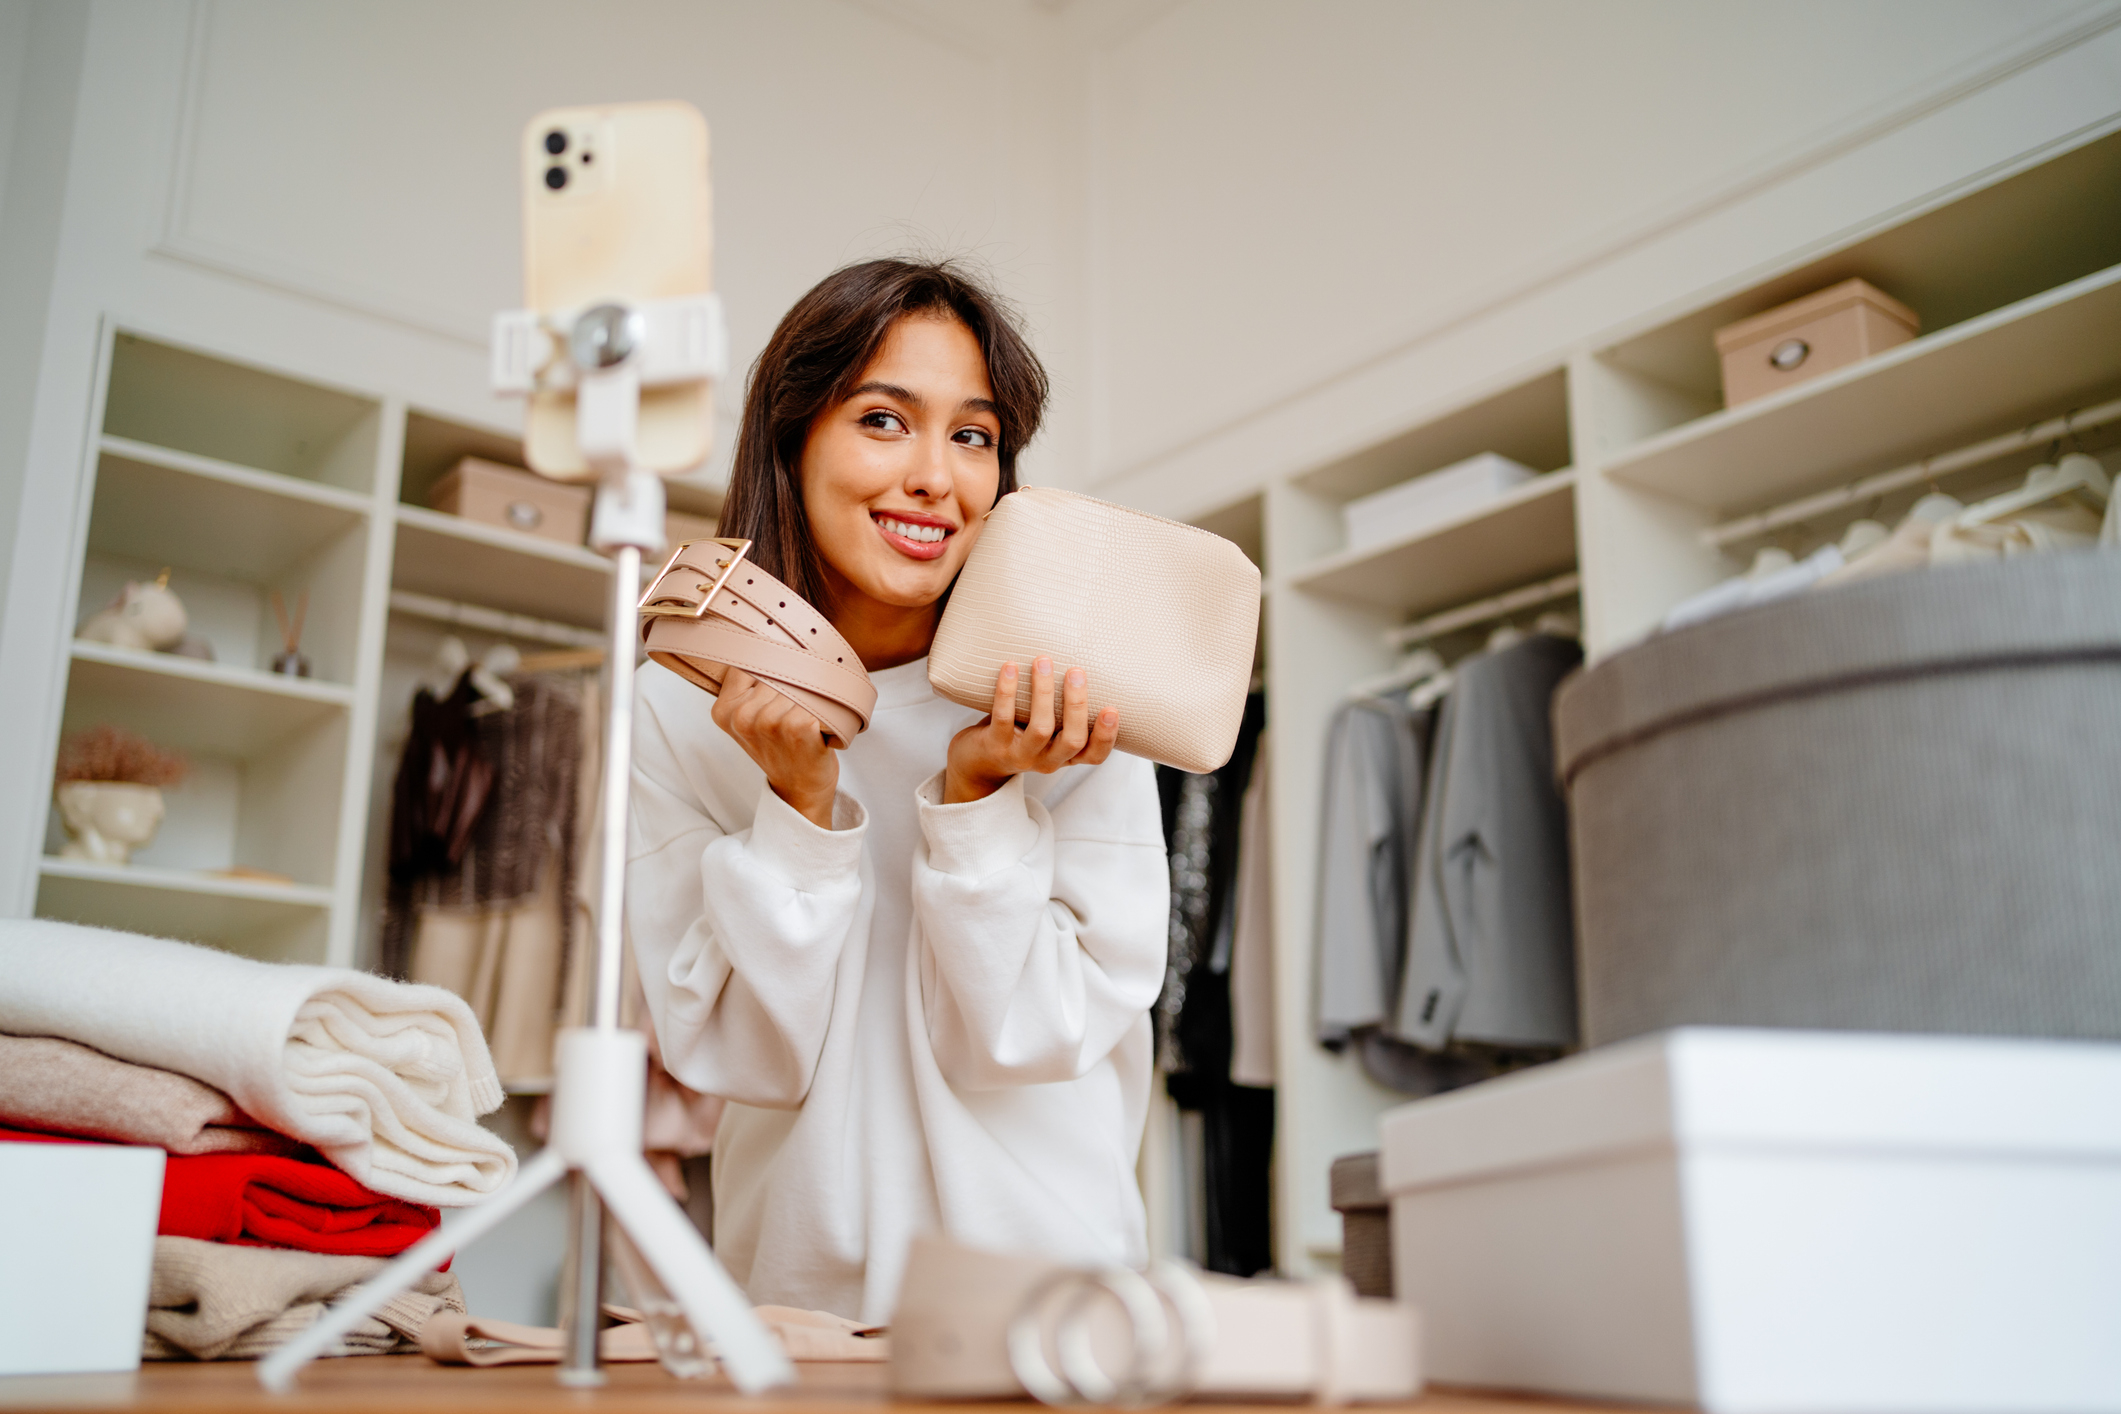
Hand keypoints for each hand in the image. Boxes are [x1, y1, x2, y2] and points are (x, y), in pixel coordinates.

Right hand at [713, 667, 839, 827]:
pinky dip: (828, 711)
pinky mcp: (797, 727)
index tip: (781, 688)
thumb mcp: (749, 719)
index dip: (775, 670)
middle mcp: (741, 716)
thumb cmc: (781, 749)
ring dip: (813, 699)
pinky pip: (820, 698)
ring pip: (801, 682)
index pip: (752, 662)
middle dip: (795, 686)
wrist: (800, 790)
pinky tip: (821, 729)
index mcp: (724, 710)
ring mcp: (768, 722)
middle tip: (795, 714)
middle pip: (779, 670)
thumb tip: (766, 638)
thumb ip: (748, 686)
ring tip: (807, 721)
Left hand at [945, 658, 1119, 803]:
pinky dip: (1007, 691)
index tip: (1112, 708)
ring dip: (1043, 692)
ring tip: (1043, 661)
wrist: (977, 761)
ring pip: (1041, 729)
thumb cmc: (1019, 734)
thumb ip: (1063, 711)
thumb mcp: (1047, 730)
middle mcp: (1048, 760)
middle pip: (1072, 740)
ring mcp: (1021, 755)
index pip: (1094, 755)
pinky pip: (1003, 718)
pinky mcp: (995, 747)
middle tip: (1076, 671)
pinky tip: (1010, 667)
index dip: (1106, 736)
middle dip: (1077, 705)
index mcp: (1065, 756)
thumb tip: (1080, 660)